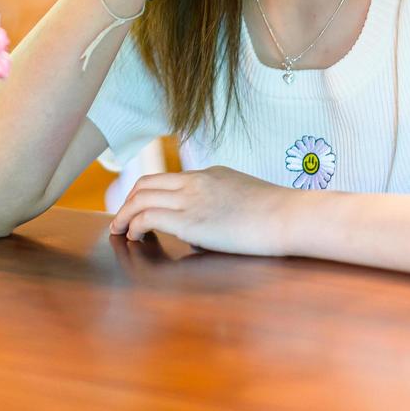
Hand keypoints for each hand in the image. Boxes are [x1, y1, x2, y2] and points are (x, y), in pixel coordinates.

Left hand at [108, 166, 297, 256]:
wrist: (291, 216)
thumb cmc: (279, 215)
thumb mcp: (246, 198)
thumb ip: (222, 206)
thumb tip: (207, 230)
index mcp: (210, 173)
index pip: (168, 178)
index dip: (148, 193)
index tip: (139, 206)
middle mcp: (195, 181)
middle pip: (146, 183)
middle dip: (128, 201)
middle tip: (120, 218)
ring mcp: (191, 199)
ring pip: (141, 198)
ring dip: (125, 215)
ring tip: (119, 230)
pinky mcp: (190, 221)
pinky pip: (148, 217)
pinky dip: (134, 226)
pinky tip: (134, 237)